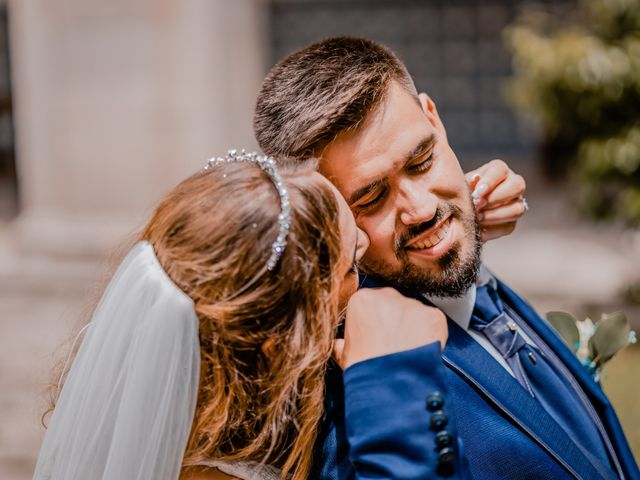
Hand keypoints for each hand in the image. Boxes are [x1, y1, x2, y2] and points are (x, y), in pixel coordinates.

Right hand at [333, 288, 447, 369]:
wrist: (390, 382)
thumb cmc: (365, 368)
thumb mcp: (344, 355)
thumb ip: (342, 344)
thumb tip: (338, 345)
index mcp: (362, 300)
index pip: (370, 305)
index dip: (373, 323)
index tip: (375, 337)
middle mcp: (388, 295)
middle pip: (393, 305)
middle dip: (394, 321)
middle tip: (393, 345)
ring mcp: (413, 305)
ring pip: (414, 313)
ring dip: (413, 328)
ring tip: (408, 351)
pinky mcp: (434, 316)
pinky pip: (433, 323)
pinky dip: (431, 336)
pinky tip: (422, 351)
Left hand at [465, 159, 526, 242]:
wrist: (460, 211)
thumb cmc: (461, 192)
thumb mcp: (462, 185)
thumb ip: (468, 182)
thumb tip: (475, 179)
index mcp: (499, 170)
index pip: (501, 169)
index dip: (490, 181)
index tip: (477, 192)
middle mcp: (512, 184)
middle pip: (517, 186)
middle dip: (495, 198)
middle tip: (476, 205)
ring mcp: (516, 203)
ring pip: (517, 209)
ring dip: (495, 215)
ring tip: (477, 217)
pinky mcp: (512, 222)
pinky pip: (508, 226)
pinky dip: (492, 229)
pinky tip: (479, 227)